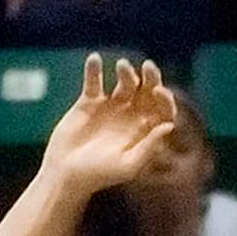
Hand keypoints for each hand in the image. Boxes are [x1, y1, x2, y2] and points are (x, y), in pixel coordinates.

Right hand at [41, 55, 175, 197]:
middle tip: (148, 67)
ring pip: (126, 82)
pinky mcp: (89, 101)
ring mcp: (111, 107)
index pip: (163, 111)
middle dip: (151, 77)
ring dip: (127, 72)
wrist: (66, 173)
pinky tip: (95, 60)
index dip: (165, 99)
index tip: (157, 91)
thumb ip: (149, 147)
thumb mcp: (127, 165)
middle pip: (148, 91)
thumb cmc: (99, 175)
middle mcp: (132, 117)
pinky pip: (94, 79)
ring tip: (122, 67)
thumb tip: (170, 125)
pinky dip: (94, 68)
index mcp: (145, 133)